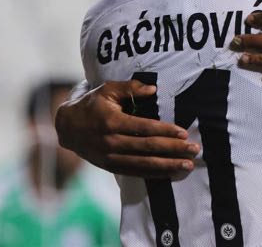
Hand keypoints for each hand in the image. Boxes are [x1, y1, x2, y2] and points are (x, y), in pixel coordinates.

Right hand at [55, 80, 198, 177]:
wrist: (67, 127)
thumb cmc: (92, 104)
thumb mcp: (108, 89)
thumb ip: (130, 87)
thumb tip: (153, 89)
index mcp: (112, 121)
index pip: (144, 128)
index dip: (165, 131)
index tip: (184, 134)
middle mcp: (111, 141)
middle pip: (148, 147)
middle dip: (173, 150)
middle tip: (194, 150)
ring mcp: (109, 157)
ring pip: (143, 164)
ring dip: (167, 166)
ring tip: (187, 166)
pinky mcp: (109, 166)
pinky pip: (134, 172)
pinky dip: (153, 174)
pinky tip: (170, 173)